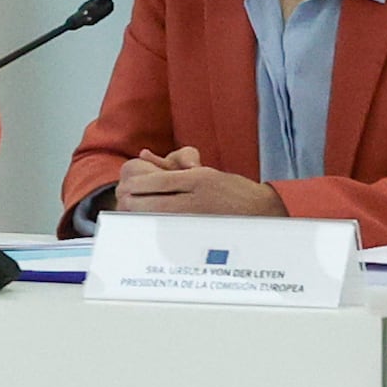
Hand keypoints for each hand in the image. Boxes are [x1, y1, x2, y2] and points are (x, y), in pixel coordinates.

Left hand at [104, 145, 279, 216]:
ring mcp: (197, 217)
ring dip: (140, 216)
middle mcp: (196, 198)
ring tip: (134, 213)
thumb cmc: (231, 189)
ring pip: (155, 219)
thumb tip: (144, 154)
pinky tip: (150, 225)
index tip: (125, 188)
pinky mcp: (198, 232)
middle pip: (148, 203)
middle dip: (131, 203)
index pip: (154, 181)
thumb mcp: (203, 171)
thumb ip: (173, 163)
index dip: (133, 186)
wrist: (262, 212)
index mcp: (197, 179)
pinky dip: (155, 227)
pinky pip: (168, 231)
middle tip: (124, 202)